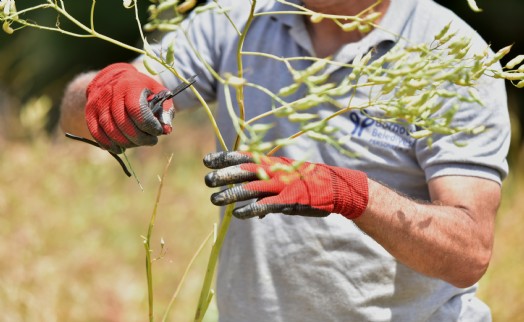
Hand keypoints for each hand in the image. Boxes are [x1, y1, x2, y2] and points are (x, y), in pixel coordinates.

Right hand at [85, 63, 173, 153]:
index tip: (158, 132)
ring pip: (109, 129)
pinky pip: (96, 132)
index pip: (137, 110)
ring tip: (137, 144)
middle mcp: (111, 92)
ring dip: (125, 142)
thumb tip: (167, 129)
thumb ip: (165, 109)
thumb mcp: (157, 92)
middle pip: (123, 122)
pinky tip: (119, 149)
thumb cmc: (140, 88)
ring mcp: (98, 102)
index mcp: (130, 85)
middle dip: (139, 137)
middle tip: (150, 141)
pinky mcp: (90, 111)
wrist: (114, 77)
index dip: (148, 125)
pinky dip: (107, 144)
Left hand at [204, 151, 368, 218]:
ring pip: (251, 188)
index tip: (208, 160)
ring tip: (215, 199)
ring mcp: (282, 185)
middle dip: (224, 175)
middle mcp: (275, 171)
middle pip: (245, 171)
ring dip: (231, 194)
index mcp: (273, 162)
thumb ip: (269, 189)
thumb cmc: (309, 182)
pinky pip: (266, 205)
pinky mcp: (289, 200)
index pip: (245, 157)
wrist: (336, 187)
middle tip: (207, 180)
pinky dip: (251, 210)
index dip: (226, 158)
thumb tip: (256, 209)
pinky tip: (238, 214)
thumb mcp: (288, 178)